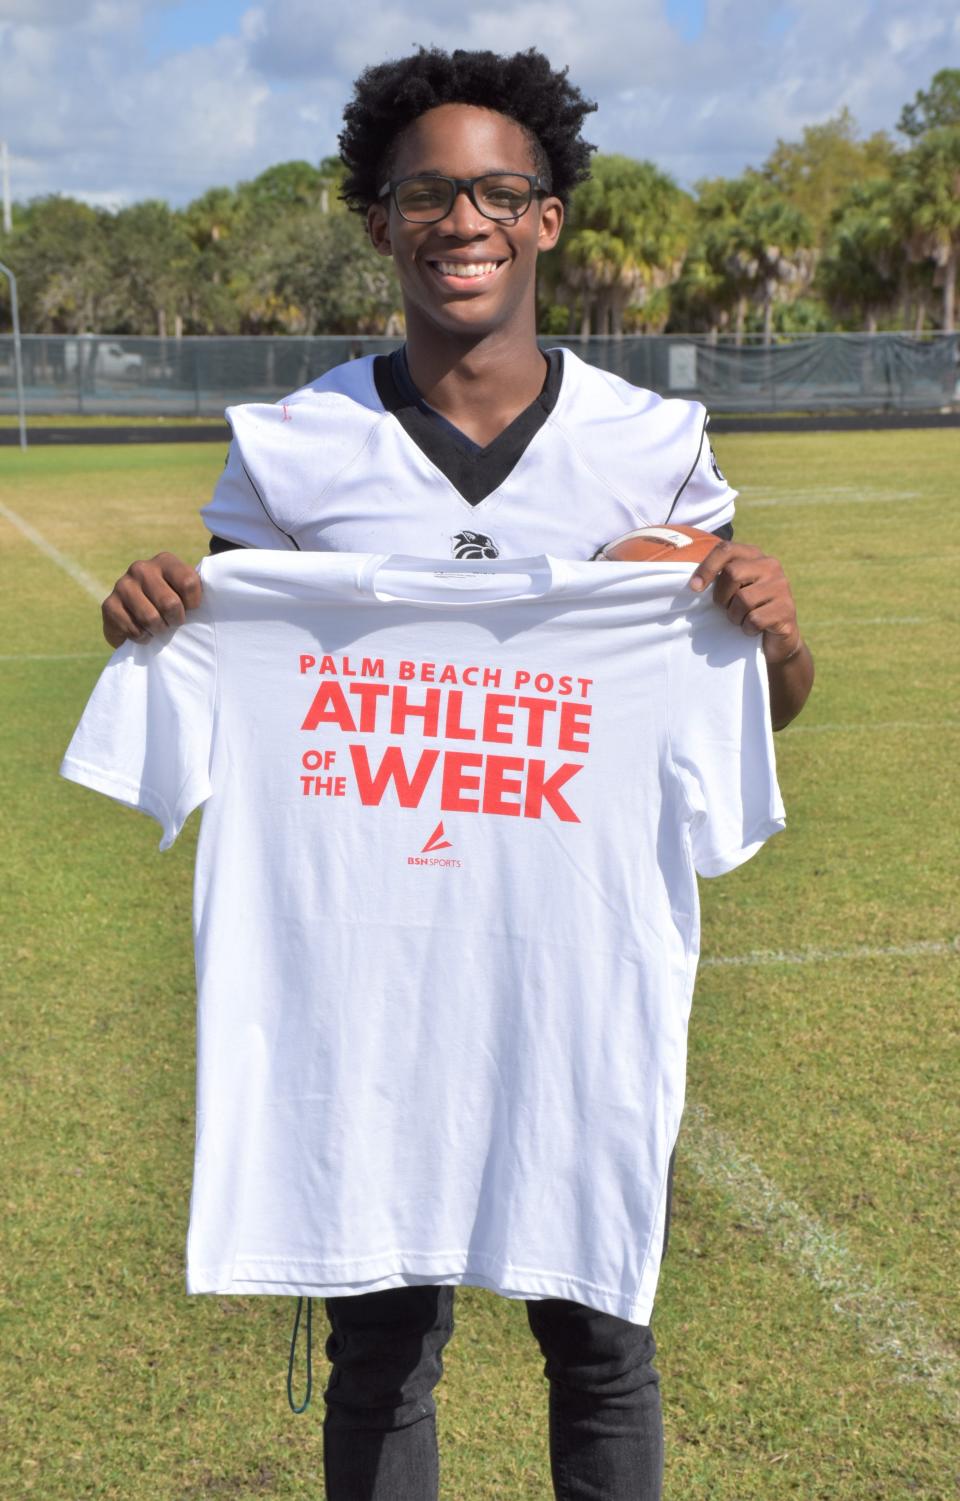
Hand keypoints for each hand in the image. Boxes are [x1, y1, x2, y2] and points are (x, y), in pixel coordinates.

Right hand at [101, 552, 201, 648]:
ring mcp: (122, 585)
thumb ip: (197, 591)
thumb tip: (217, 595)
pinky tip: (142, 631)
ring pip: (151, 618)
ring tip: (158, 627)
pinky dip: (142, 637)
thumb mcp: (187, 594)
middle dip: (175, 620)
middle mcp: (141, 568)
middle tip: (172, 622)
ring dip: (158, 630)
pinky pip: (134, 629)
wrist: (137, 620)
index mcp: (165, 561)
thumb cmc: (172, 606)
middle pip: (170, 603)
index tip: (190, 608)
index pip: (189, 582)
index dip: (193, 603)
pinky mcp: (108, 605)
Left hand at [689, 540, 801, 665]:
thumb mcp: (732, 589)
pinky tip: (754, 629)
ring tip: (742, 619)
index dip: (707, 567)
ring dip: (734, 616)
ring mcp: (782, 586)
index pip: (726, 549)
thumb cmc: (747, 610)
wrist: (776, 638)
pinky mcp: (787, 609)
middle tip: (726, 608)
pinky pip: (754, 619)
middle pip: (732, 573)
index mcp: (754, 556)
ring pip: (743, 599)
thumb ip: (719, 577)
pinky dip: (747, 629)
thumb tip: (694, 584)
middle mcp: (771, 566)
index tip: (694, 587)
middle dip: (722, 596)